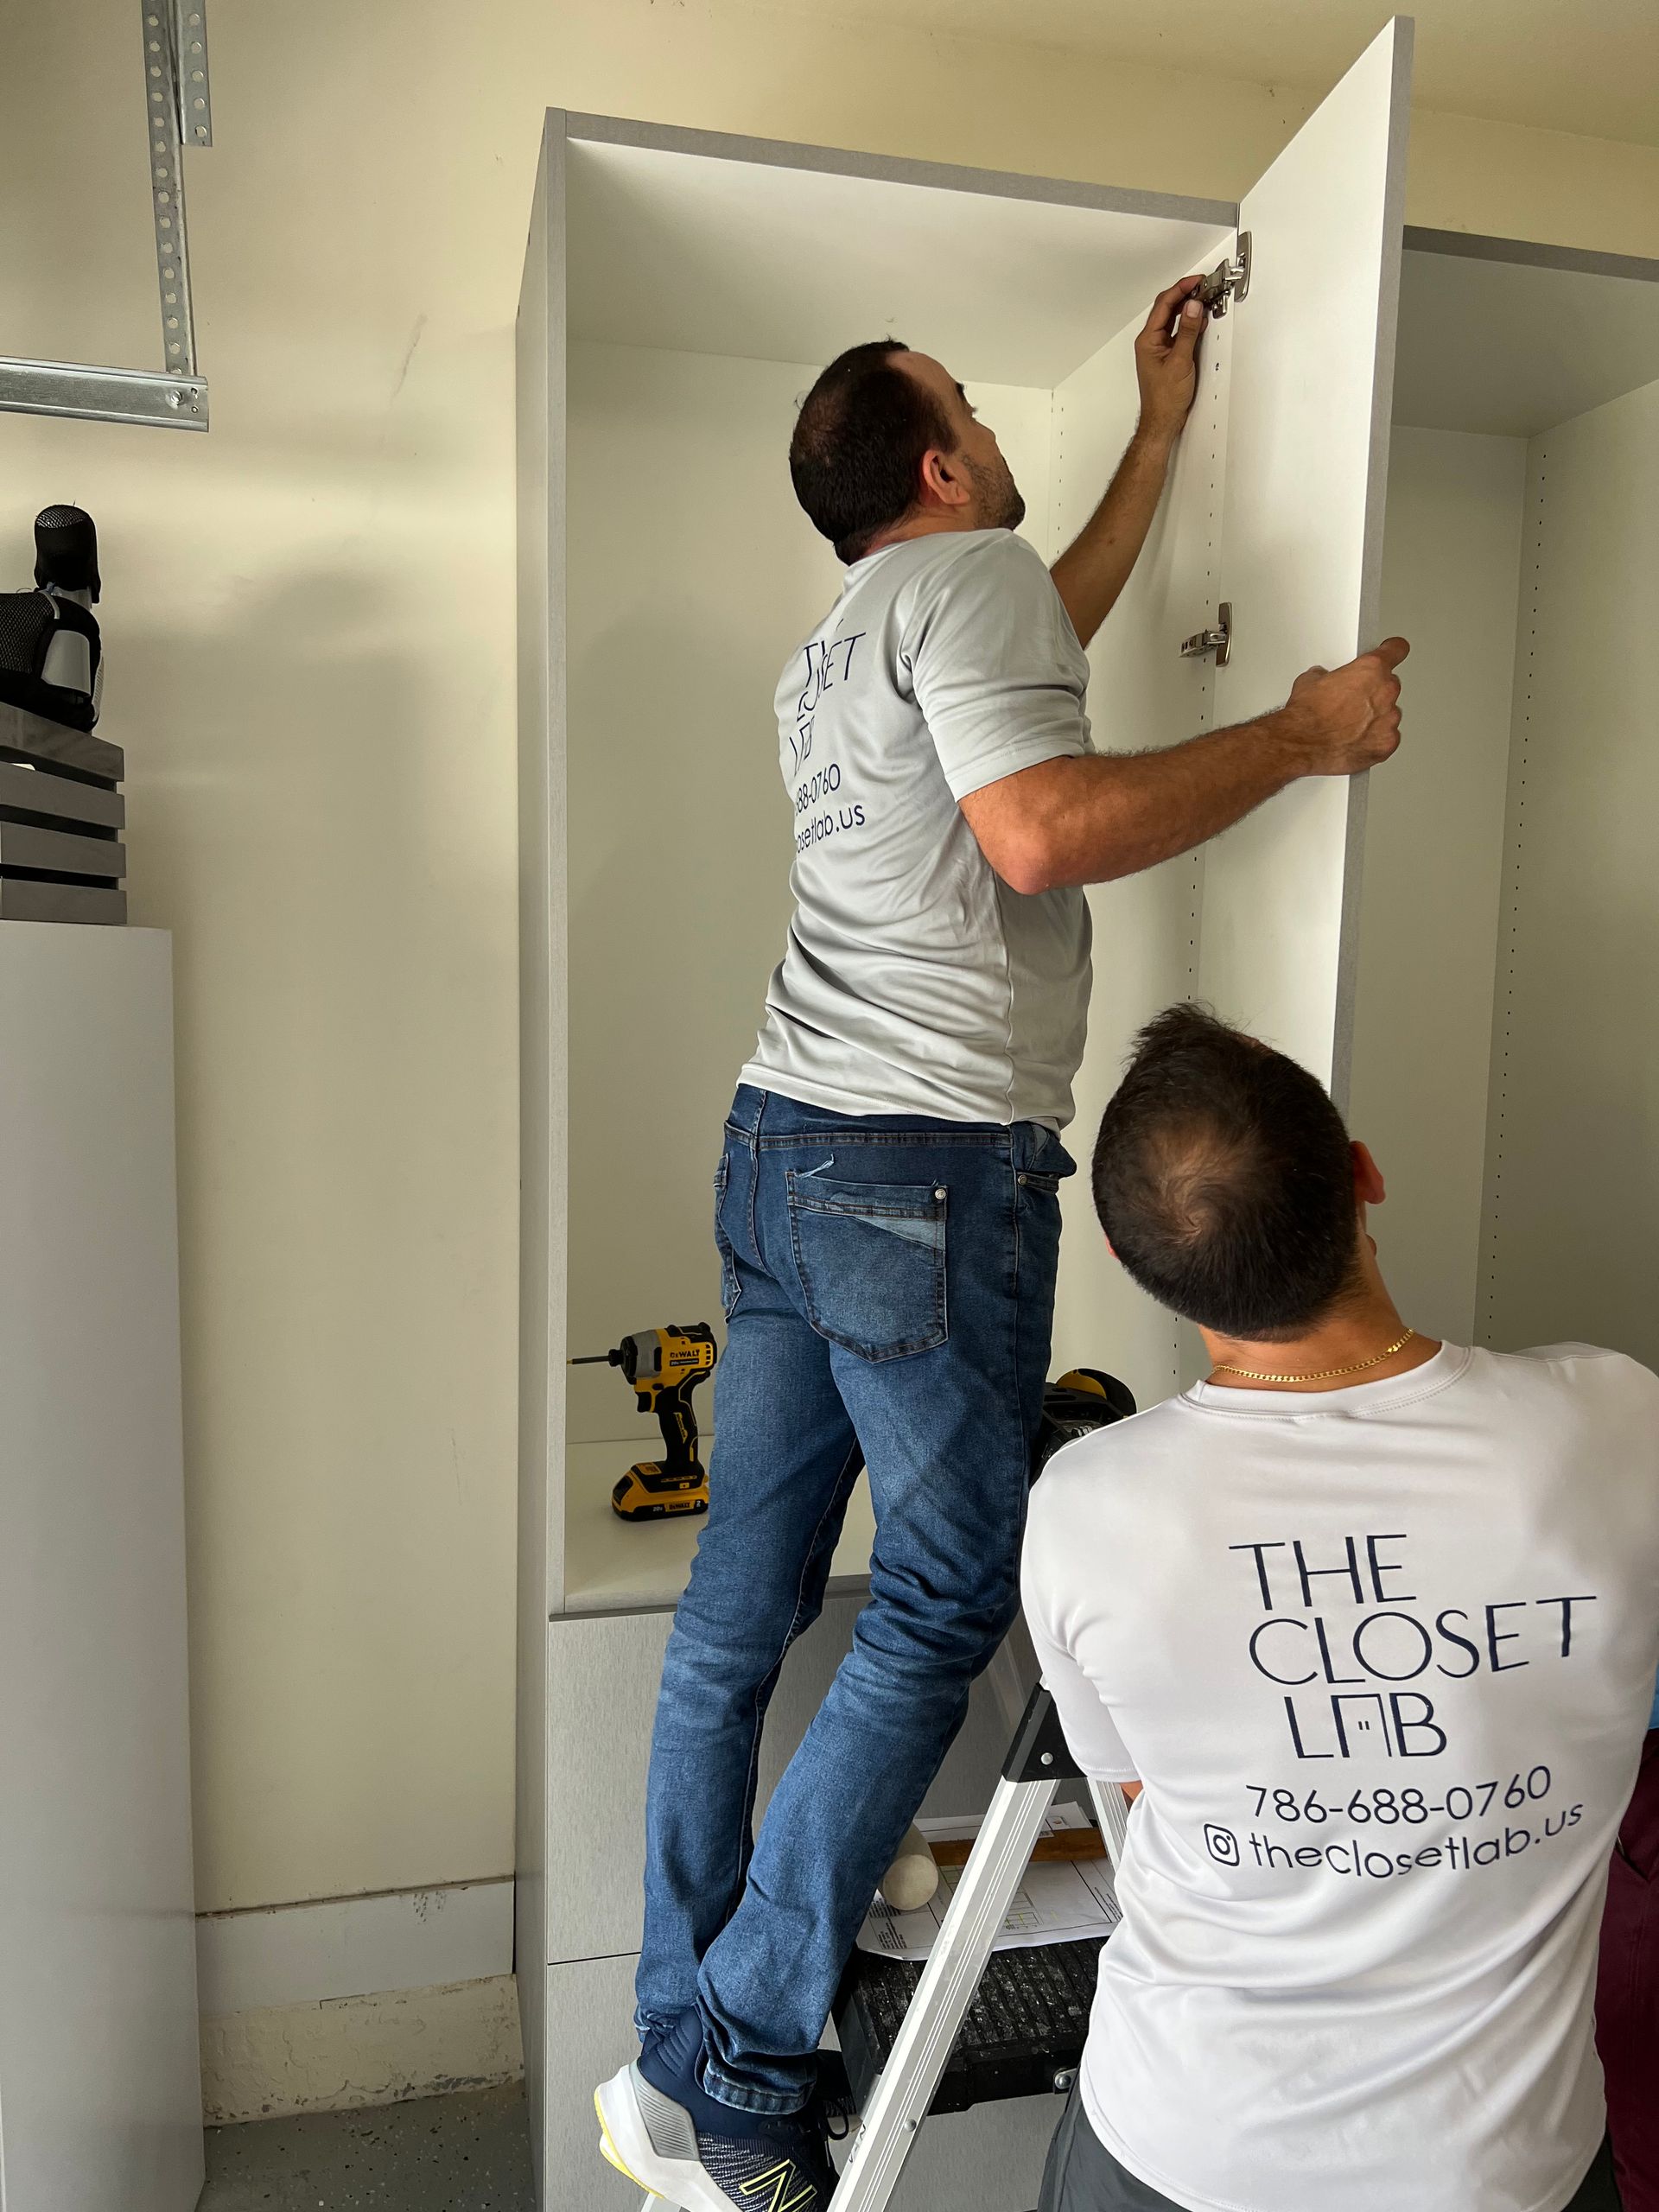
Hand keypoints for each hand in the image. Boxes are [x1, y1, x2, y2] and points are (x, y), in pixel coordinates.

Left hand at [1134, 276, 1206, 445]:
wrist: (1163, 420)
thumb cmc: (1165, 398)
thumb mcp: (1180, 361)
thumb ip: (1187, 332)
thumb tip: (1193, 307)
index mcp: (1147, 340)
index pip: (1164, 304)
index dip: (1181, 289)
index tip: (1196, 281)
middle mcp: (1150, 341)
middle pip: (1167, 308)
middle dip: (1184, 294)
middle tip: (1202, 286)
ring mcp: (1158, 348)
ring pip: (1172, 318)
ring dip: (1187, 307)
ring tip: (1203, 297)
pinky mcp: (1167, 355)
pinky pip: (1177, 331)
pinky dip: (1189, 322)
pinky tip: (1199, 319)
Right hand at [1277, 638, 1409, 775]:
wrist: (1302, 744)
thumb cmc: (1308, 715)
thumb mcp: (1310, 681)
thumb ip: (1328, 676)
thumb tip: (1322, 680)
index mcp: (1371, 669)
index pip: (1396, 650)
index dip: (1393, 650)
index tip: (1393, 651)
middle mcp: (1385, 691)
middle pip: (1390, 685)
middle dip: (1375, 692)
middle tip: (1353, 701)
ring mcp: (1389, 719)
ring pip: (1389, 714)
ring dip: (1375, 717)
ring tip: (1349, 725)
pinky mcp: (1387, 744)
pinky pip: (1387, 738)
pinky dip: (1374, 740)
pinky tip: (1355, 741)